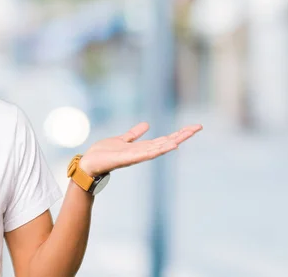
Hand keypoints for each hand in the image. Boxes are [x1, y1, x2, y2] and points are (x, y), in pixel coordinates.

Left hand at [79, 122, 202, 175]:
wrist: (89, 163)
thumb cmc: (103, 153)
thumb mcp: (122, 139)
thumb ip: (134, 134)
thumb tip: (147, 124)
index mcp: (141, 147)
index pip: (164, 139)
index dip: (178, 133)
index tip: (193, 127)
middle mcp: (142, 152)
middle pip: (165, 142)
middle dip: (181, 135)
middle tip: (198, 127)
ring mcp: (135, 156)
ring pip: (157, 148)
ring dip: (171, 142)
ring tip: (185, 136)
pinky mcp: (126, 158)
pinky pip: (144, 154)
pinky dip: (156, 150)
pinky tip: (166, 146)